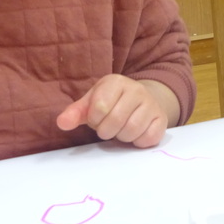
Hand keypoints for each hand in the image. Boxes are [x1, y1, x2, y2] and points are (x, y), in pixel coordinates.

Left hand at [56, 75, 175, 147]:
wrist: (141, 100)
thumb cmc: (111, 102)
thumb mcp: (91, 103)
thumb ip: (75, 113)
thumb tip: (61, 123)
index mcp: (116, 82)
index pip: (100, 108)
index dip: (95, 120)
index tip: (97, 118)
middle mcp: (136, 89)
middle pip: (115, 121)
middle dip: (107, 130)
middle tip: (108, 127)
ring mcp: (151, 104)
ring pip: (131, 131)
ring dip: (122, 137)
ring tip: (121, 129)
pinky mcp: (162, 119)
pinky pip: (148, 138)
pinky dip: (138, 141)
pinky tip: (136, 133)